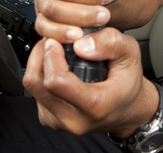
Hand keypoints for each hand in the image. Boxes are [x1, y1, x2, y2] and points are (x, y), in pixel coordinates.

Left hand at [23, 27, 157, 135]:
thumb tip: (80, 45)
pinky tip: (55, 67)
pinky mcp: (49, 120)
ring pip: (32, 87)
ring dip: (38, 63)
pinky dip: (40, 74)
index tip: (57, 41)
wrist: (126, 109)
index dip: (52, 55)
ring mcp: (59, 122)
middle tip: (54, 40)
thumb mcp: (130, 53)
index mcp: (95, 105)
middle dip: (41, 55)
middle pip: (37, 83)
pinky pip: (34, 93)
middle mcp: (73, 119)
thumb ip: (110, 43)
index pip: (56, 82)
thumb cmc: (127, 82)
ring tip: (54, 50)